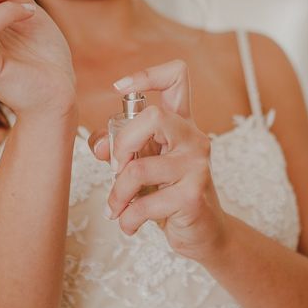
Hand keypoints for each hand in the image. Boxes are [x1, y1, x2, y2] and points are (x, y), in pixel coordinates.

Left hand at [88, 60, 227, 262]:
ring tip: (117, 208)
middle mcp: (193, 138)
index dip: (147, 75)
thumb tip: (101, 146)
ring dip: (118, 194)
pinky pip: (144, 204)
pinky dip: (128, 219)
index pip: (177, 77)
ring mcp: (196, 165)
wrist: (205, 233)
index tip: (119, 88)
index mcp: (181, 124)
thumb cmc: (170, 195)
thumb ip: (120, 149)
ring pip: (139, 168)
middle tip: (116, 167)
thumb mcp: (144, 165)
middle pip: (155, 116)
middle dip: (122, 143)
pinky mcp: (193, 196)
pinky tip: (129, 224)